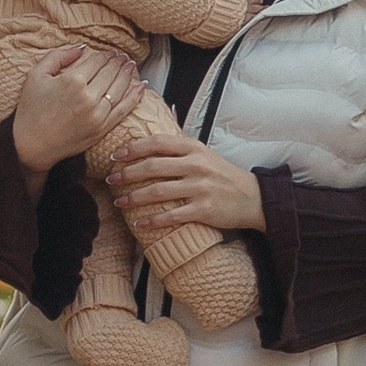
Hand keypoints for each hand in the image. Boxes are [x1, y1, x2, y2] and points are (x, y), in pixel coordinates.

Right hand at [11, 41, 147, 181]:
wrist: (31, 144)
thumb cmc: (30, 108)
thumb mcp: (36, 74)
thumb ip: (58, 55)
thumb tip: (82, 48)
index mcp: (72, 80)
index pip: (97, 61)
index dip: (105, 54)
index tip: (109, 52)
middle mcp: (88, 96)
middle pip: (110, 72)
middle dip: (118, 62)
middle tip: (123, 57)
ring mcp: (97, 114)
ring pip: (119, 88)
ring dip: (127, 74)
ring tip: (131, 65)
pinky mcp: (102, 128)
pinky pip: (124, 109)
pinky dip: (135, 96)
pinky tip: (141, 86)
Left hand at [106, 139, 265, 240]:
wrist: (253, 197)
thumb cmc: (224, 175)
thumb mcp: (205, 155)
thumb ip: (180, 150)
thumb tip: (149, 145)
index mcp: (194, 148)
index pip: (158, 143)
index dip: (134, 148)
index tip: (116, 154)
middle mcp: (196, 165)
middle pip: (153, 166)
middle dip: (128, 173)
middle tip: (111, 179)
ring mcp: (200, 187)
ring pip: (159, 191)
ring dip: (134, 197)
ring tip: (120, 202)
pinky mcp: (204, 209)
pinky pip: (172, 215)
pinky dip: (154, 220)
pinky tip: (140, 223)